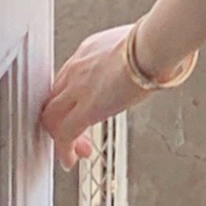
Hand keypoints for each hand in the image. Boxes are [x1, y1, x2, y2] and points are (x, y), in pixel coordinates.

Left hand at [39, 24, 146, 165]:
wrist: (151, 46)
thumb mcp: (133, 48)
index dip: (69, 99)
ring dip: (61, 137)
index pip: (66, 79)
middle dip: (60, 119)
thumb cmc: (152, 44)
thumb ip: (132, 61)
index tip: (78, 109)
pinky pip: (65, 135)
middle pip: (54, 99)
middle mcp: (77, 69)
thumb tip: (148, 69)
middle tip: (75, 134)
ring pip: (53, 117)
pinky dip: (64, 150)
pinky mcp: (86, 110)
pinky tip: (70, 160)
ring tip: (75, 151)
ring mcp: (77, 88)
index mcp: (88, 51)